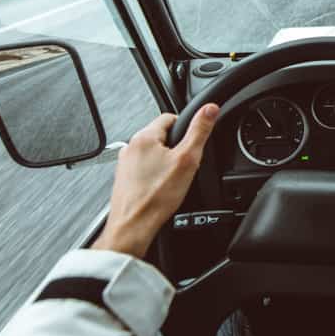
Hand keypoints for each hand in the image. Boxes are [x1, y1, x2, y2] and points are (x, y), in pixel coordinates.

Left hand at [92, 104, 219, 258]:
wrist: (133, 226)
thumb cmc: (155, 198)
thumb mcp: (187, 160)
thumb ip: (200, 131)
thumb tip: (210, 109)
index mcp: (144, 136)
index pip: (170, 117)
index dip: (186, 128)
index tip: (192, 143)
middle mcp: (130, 147)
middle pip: (161, 136)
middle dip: (176, 148)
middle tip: (185, 166)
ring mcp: (125, 164)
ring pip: (152, 154)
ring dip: (165, 163)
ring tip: (173, 180)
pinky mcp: (124, 179)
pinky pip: (144, 170)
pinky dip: (154, 176)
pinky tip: (161, 189)